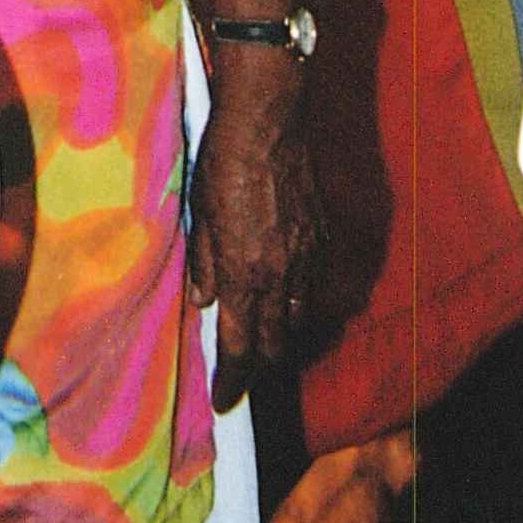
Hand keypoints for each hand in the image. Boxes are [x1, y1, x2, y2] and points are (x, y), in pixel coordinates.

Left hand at [189, 52, 328, 404]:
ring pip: (299, 318)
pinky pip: (313, 285)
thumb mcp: (199, 212)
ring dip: (281, 335)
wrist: (268, 116)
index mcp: (246, 272)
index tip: (225, 405)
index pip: (242, 347)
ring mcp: (308, 256)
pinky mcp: (322, 236)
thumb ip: (203, 263)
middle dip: (259, 367)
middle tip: (242, 375)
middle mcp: (281, 273)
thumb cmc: (223, 159)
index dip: (233, 382)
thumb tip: (203, 305)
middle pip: (277, 344)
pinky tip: (284, 293)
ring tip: (262, 338)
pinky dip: (299, 299)